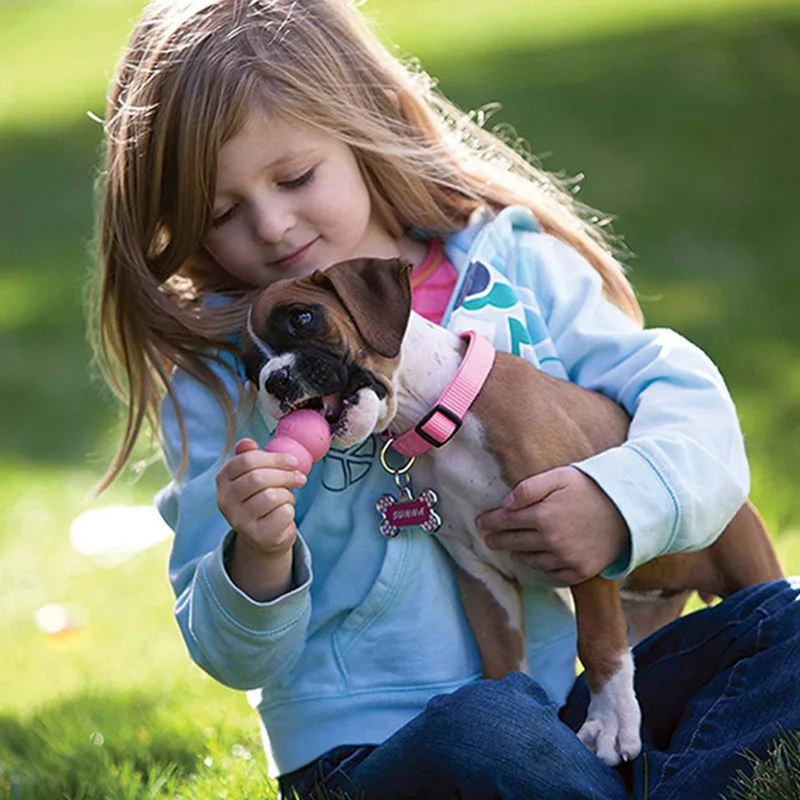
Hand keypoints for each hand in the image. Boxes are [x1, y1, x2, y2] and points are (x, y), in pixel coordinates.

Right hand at [216, 438, 306, 599]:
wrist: (264, 535)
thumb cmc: (261, 498)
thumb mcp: (254, 475)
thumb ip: (250, 457)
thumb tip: (247, 442)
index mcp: (223, 479)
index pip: (246, 460)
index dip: (274, 458)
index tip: (293, 461)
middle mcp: (225, 500)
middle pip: (258, 478)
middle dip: (285, 475)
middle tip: (300, 478)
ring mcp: (238, 520)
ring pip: (271, 496)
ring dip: (287, 494)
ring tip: (287, 497)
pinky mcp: (256, 535)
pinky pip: (282, 514)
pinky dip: (290, 510)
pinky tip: (284, 513)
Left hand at [476, 466, 628, 584]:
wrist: (630, 509)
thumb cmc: (592, 488)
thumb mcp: (560, 477)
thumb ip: (529, 488)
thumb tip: (505, 503)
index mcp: (542, 515)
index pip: (506, 521)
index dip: (490, 522)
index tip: (479, 523)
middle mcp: (551, 541)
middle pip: (513, 542)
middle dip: (497, 539)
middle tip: (488, 539)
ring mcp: (565, 558)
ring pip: (530, 560)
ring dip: (516, 554)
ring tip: (510, 549)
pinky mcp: (579, 571)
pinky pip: (551, 573)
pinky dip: (540, 568)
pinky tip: (535, 561)